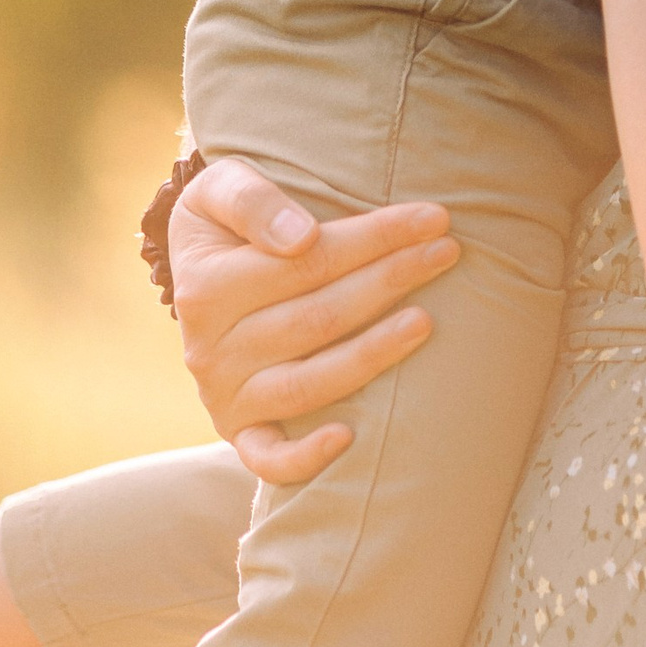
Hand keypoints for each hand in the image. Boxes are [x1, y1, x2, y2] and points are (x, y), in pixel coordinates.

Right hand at [169, 157, 454, 482]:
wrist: (198, 274)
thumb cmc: (229, 224)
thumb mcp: (219, 190)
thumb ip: (252, 201)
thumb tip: (299, 239)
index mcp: (205, 287)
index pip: (309, 261)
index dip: (375, 238)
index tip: (432, 219)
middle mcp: (210, 348)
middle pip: (319, 317)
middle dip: (390, 280)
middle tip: (447, 253)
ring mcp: (225, 396)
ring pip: (309, 382)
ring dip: (373, 353)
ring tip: (427, 320)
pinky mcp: (240, 432)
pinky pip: (268, 457)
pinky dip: (303, 456)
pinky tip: (348, 438)